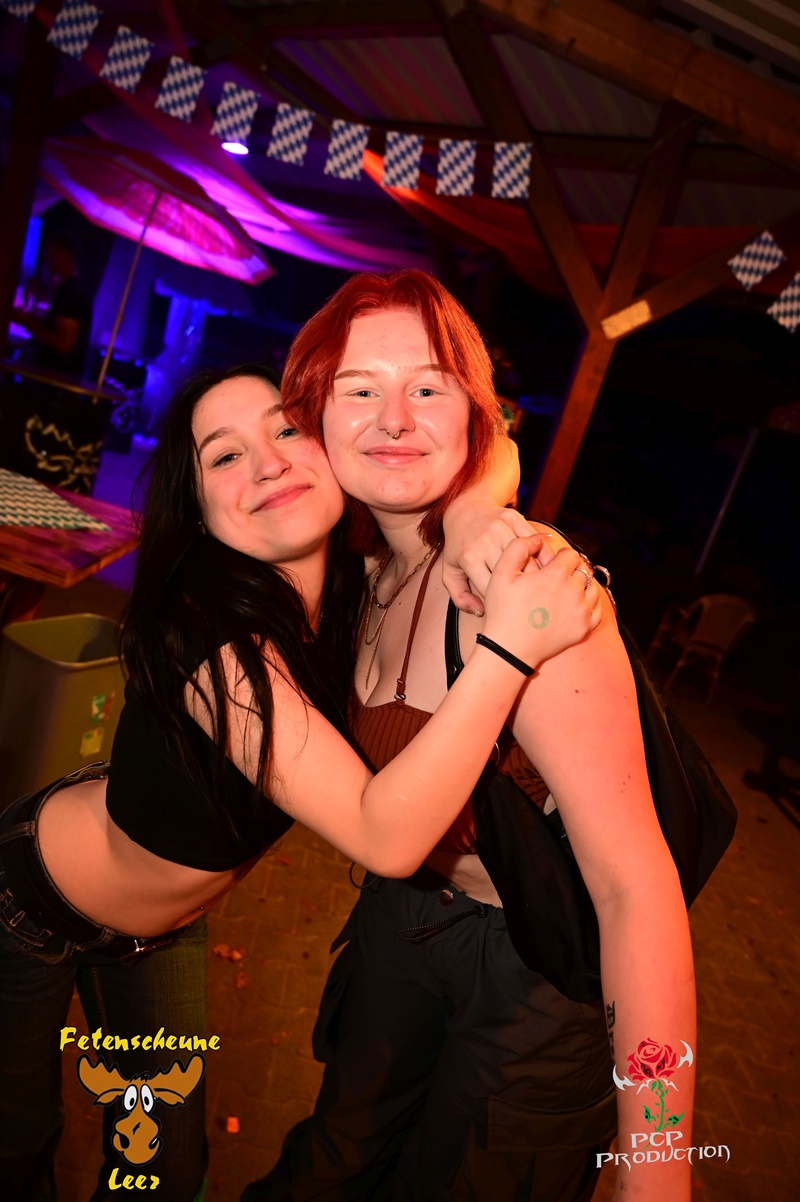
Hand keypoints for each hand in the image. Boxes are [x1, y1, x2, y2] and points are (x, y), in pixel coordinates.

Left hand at [442, 504, 540, 614]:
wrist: (464, 509)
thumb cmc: (459, 547)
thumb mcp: (450, 572)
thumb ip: (460, 597)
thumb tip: (481, 611)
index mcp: (469, 559)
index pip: (492, 589)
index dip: (502, 601)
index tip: (508, 606)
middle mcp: (484, 542)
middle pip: (513, 575)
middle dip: (523, 589)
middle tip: (531, 600)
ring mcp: (499, 528)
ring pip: (528, 558)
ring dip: (538, 574)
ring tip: (543, 587)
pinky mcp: (513, 518)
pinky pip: (535, 540)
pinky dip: (544, 554)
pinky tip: (549, 566)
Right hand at [481, 539, 601, 671]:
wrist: (509, 649)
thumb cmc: (503, 610)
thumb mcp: (502, 573)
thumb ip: (519, 546)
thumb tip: (540, 537)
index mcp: (555, 575)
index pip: (570, 554)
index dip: (560, 556)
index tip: (550, 564)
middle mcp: (573, 591)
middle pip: (582, 570)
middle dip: (570, 571)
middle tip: (555, 579)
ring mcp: (581, 612)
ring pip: (591, 588)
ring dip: (581, 586)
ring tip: (565, 591)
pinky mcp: (584, 629)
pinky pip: (597, 609)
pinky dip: (589, 604)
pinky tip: (575, 605)